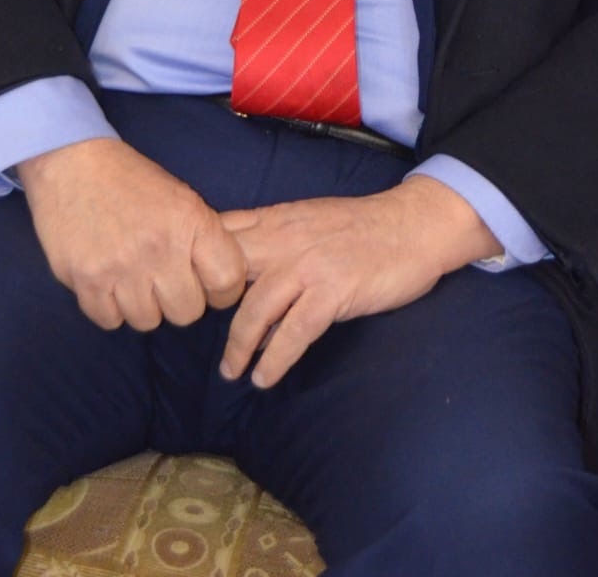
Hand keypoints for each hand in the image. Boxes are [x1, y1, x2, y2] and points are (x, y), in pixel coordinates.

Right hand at [18, 138, 246, 331]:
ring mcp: (121, 267)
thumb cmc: (131, 179)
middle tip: (165, 280)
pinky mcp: (85, 280)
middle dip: (179, 300)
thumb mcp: (180, 197)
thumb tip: (226, 280)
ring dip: (142, 305)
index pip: (227, 280)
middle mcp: (159, 247)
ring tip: (133, 278)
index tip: (209, 285)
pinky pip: (110, 321)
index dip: (223, 291)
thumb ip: (203, 237)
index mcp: (189, 221)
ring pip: (148, 322)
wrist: (72, 162)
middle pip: (188, 313)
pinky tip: (108, 282)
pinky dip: (109, 307)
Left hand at [219, 176, 499, 387]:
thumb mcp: (308, 219)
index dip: (194, 263)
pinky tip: (264, 377)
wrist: (414, 224)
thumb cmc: (362, 227)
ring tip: (231, 371)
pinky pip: (293, 332)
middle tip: (197, 338)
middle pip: (226, 274)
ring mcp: (308, 266)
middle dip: (205, 307)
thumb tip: (241, 274)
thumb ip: (273, 238)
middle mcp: (285, 239)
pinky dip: (274, 359)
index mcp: (276, 219)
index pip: (219, 235)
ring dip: (238, 346)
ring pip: (255, 309)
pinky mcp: (334, 291)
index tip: (183, 291)